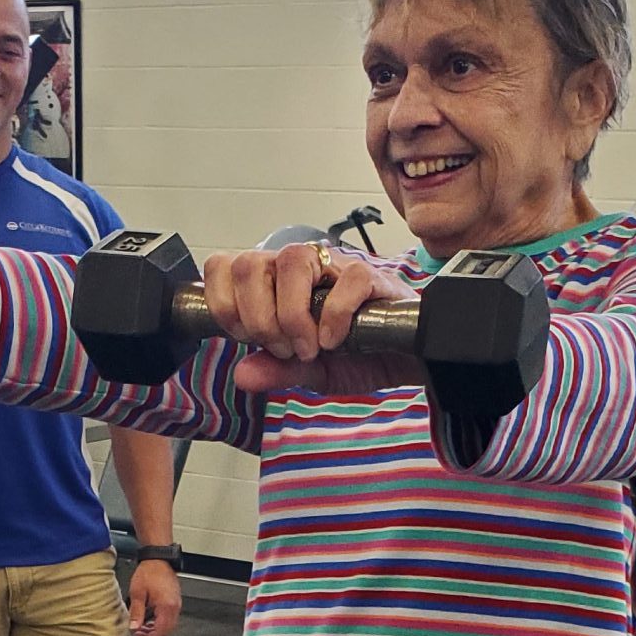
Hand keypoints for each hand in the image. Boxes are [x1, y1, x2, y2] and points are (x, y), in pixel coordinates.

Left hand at [128, 557, 181, 635]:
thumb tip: (134, 628)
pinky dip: (158, 623)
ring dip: (154, 630)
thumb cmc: (150, 572)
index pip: (161, 632)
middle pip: (166, 632)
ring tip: (140, 628)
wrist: (158, 559)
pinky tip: (147, 621)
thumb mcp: (138, 593)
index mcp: (167, 606)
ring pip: (167, 626)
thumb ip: (136, 613)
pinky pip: (168, 618)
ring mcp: (176, 605)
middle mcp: (174, 607)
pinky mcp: (174, 602)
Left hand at [202, 245, 420, 396]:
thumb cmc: (362, 356)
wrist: (410, 361)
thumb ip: (277, 371)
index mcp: (278, 284)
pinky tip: (336, 341)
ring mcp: (337, 268)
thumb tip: (242, 375)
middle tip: (282, 348)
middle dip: (257, 317)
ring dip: (291, 314)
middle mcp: (303, 269)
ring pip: (294, 261)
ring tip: (309, 348)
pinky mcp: (372, 277)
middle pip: (252, 263)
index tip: (244, 337)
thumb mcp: (311, 374)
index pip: (226, 266)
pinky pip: (346, 281)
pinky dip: (334, 317)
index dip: (225, 303)